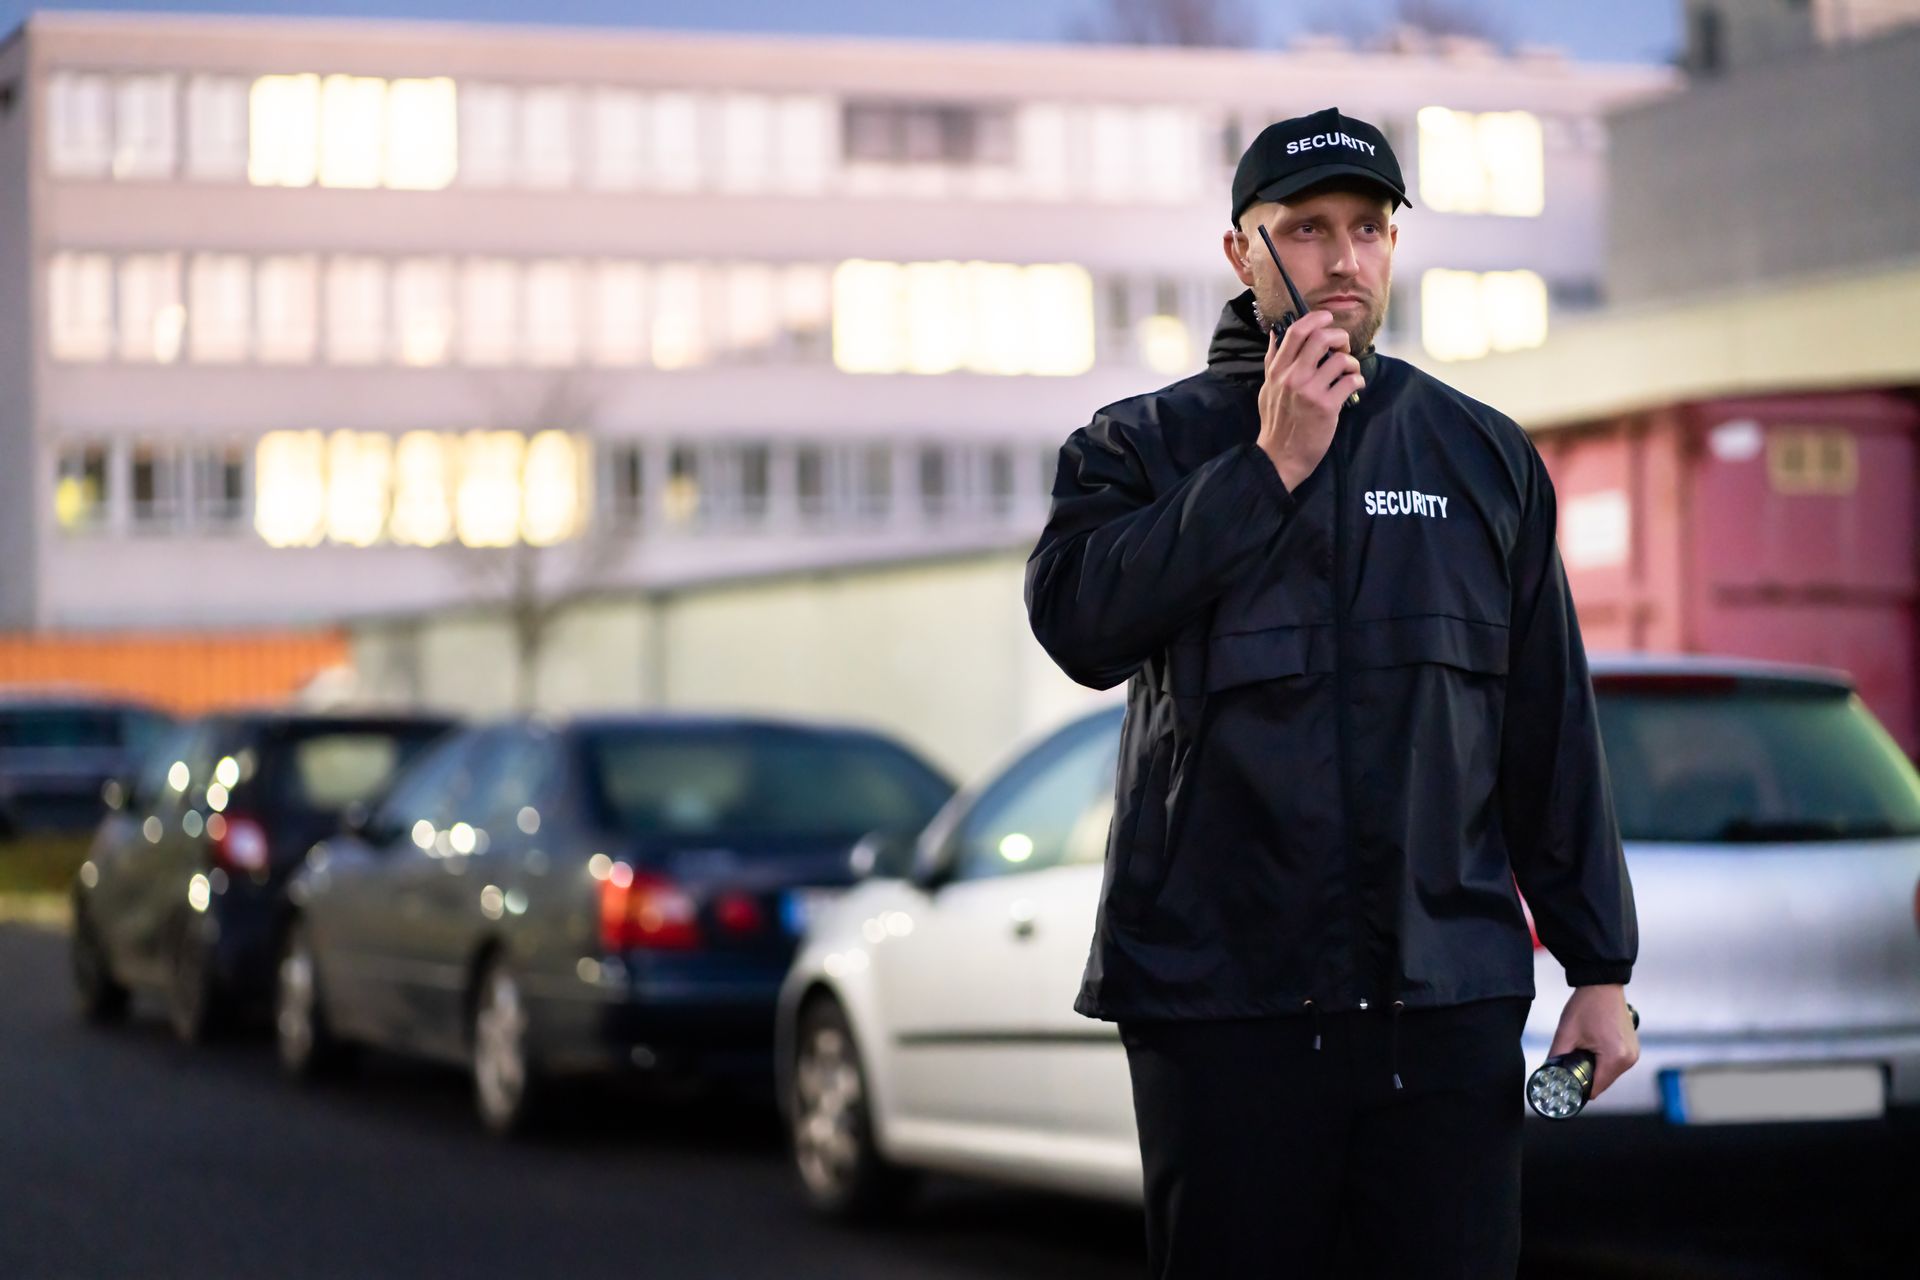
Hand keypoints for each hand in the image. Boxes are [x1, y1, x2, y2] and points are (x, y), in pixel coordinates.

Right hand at [1257, 310, 1362, 491]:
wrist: (1280, 457)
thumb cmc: (1276, 423)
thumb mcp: (1267, 388)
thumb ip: (1272, 360)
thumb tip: (1274, 333)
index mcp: (1278, 370)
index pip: (1296, 332)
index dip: (1316, 318)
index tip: (1327, 318)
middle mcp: (1293, 377)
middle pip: (1321, 338)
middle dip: (1339, 336)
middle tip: (1342, 347)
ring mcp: (1310, 392)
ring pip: (1340, 359)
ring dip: (1351, 362)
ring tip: (1349, 371)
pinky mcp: (1327, 407)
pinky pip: (1351, 381)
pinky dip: (1358, 380)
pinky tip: (1354, 387)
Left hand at [1548, 984, 1639, 1099]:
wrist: (1602, 984)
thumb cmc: (1586, 1006)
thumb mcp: (1566, 1033)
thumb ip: (1556, 1057)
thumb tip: (1546, 1073)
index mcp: (1616, 1058)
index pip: (1596, 1089)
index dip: (1578, 1089)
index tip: (1565, 1085)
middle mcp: (1629, 1059)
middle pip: (1603, 1082)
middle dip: (1586, 1077)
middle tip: (1569, 1065)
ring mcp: (1633, 1053)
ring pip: (1609, 1074)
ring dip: (1595, 1068)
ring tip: (1581, 1052)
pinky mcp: (1632, 1047)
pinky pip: (1615, 1063)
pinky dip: (1603, 1061)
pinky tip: (1592, 1049)